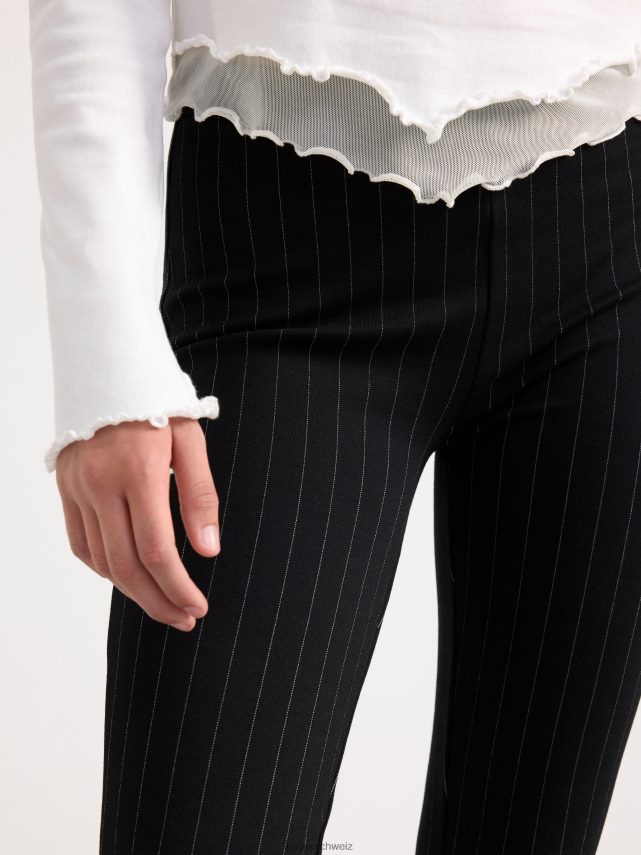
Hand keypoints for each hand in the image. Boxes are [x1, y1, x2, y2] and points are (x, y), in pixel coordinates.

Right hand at [55, 417, 220, 630]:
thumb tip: (207, 550)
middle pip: (127, 566)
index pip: (157, 551)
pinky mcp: (66, 488)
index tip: (198, 607)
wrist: (107, 369)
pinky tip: (128, 576)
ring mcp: (78, 489)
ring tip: (162, 603)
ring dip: (132, 591)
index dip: (178, 588)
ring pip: (101, 560)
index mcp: (138, 472)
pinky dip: (104, 568)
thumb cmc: (157, 402)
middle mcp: (101, 485)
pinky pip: (80, 543)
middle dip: (158, 601)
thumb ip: (199, 496)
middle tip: (183, 619)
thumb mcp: (190, 440)